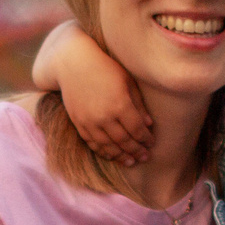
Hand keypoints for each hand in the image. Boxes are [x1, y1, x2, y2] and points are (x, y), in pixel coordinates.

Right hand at [45, 31, 155, 164]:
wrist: (72, 63)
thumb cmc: (105, 67)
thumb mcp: (127, 81)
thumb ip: (138, 104)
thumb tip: (149, 124)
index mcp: (120, 104)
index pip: (137, 129)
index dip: (145, 138)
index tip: (152, 143)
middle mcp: (104, 116)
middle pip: (124, 141)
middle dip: (136, 150)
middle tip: (145, 157)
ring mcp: (89, 121)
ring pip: (108, 146)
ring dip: (120, 156)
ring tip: (130, 161)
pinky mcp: (78, 122)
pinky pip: (92, 143)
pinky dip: (103, 151)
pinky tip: (111, 155)